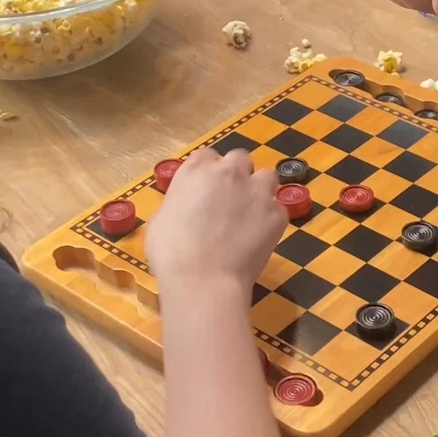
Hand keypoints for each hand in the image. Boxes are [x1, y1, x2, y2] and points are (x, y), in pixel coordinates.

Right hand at [147, 148, 284, 294]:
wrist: (204, 280)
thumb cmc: (172, 254)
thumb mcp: (160, 220)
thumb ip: (179, 201)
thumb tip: (187, 204)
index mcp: (197, 170)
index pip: (207, 156)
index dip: (208, 171)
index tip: (206, 188)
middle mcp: (230, 172)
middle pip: (239, 158)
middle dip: (237, 173)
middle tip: (230, 198)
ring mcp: (257, 190)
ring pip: (266, 176)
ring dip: (259, 189)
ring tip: (251, 213)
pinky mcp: (277, 212)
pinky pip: (277, 209)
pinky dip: (270, 220)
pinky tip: (259, 237)